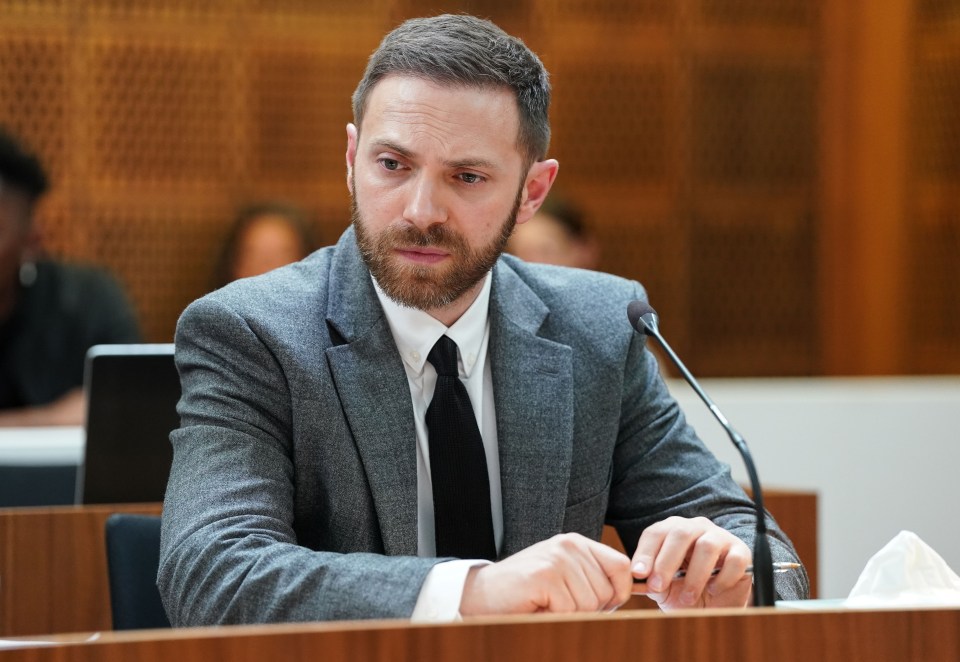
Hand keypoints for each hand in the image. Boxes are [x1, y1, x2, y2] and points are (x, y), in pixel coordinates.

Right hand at [459, 533, 632, 615]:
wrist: (480, 594)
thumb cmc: (526, 593)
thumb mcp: (564, 578)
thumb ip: (593, 579)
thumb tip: (632, 594)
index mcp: (577, 543)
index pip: (622, 566)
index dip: (618, 593)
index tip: (602, 606)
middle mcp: (569, 545)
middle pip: (607, 592)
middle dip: (589, 611)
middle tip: (559, 606)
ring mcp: (556, 559)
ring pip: (590, 605)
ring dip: (569, 615)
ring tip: (546, 605)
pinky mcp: (544, 576)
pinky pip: (569, 611)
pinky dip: (554, 618)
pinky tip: (537, 607)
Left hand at [630, 516, 751, 609]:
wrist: (716, 604)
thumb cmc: (685, 590)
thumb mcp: (663, 588)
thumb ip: (648, 581)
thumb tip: (632, 579)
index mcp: (672, 530)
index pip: (655, 533)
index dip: (645, 552)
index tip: (638, 574)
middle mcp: (696, 527)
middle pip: (680, 533)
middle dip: (666, 561)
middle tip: (658, 586)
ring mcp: (720, 537)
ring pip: (707, 546)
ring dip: (694, 575)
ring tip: (687, 598)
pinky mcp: (741, 552)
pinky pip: (734, 560)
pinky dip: (722, 578)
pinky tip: (713, 590)